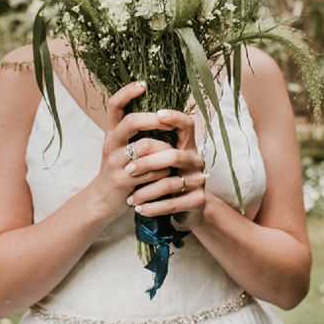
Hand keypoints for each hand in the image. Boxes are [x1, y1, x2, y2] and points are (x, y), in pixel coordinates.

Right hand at [90, 81, 174, 223]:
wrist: (103, 200)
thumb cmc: (120, 169)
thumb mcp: (122, 147)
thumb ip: (136, 132)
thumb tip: (164, 112)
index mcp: (112, 132)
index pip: (114, 105)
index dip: (127, 92)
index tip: (143, 84)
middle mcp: (111, 144)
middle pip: (131, 122)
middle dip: (154, 119)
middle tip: (169, 120)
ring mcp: (115, 162)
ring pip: (145, 147)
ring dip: (164, 149)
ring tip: (174, 154)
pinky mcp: (122, 181)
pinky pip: (150, 171)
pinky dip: (164, 171)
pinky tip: (169, 174)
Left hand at [124, 108, 207, 228]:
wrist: (185, 208)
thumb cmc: (166, 176)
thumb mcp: (160, 156)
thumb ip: (149, 139)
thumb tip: (125, 114)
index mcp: (186, 144)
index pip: (187, 123)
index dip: (175, 117)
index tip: (158, 114)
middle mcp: (195, 159)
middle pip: (174, 155)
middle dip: (147, 163)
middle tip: (128, 170)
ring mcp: (199, 180)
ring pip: (170, 183)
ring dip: (146, 192)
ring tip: (131, 199)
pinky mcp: (198, 200)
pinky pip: (173, 204)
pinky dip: (154, 208)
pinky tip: (140, 210)